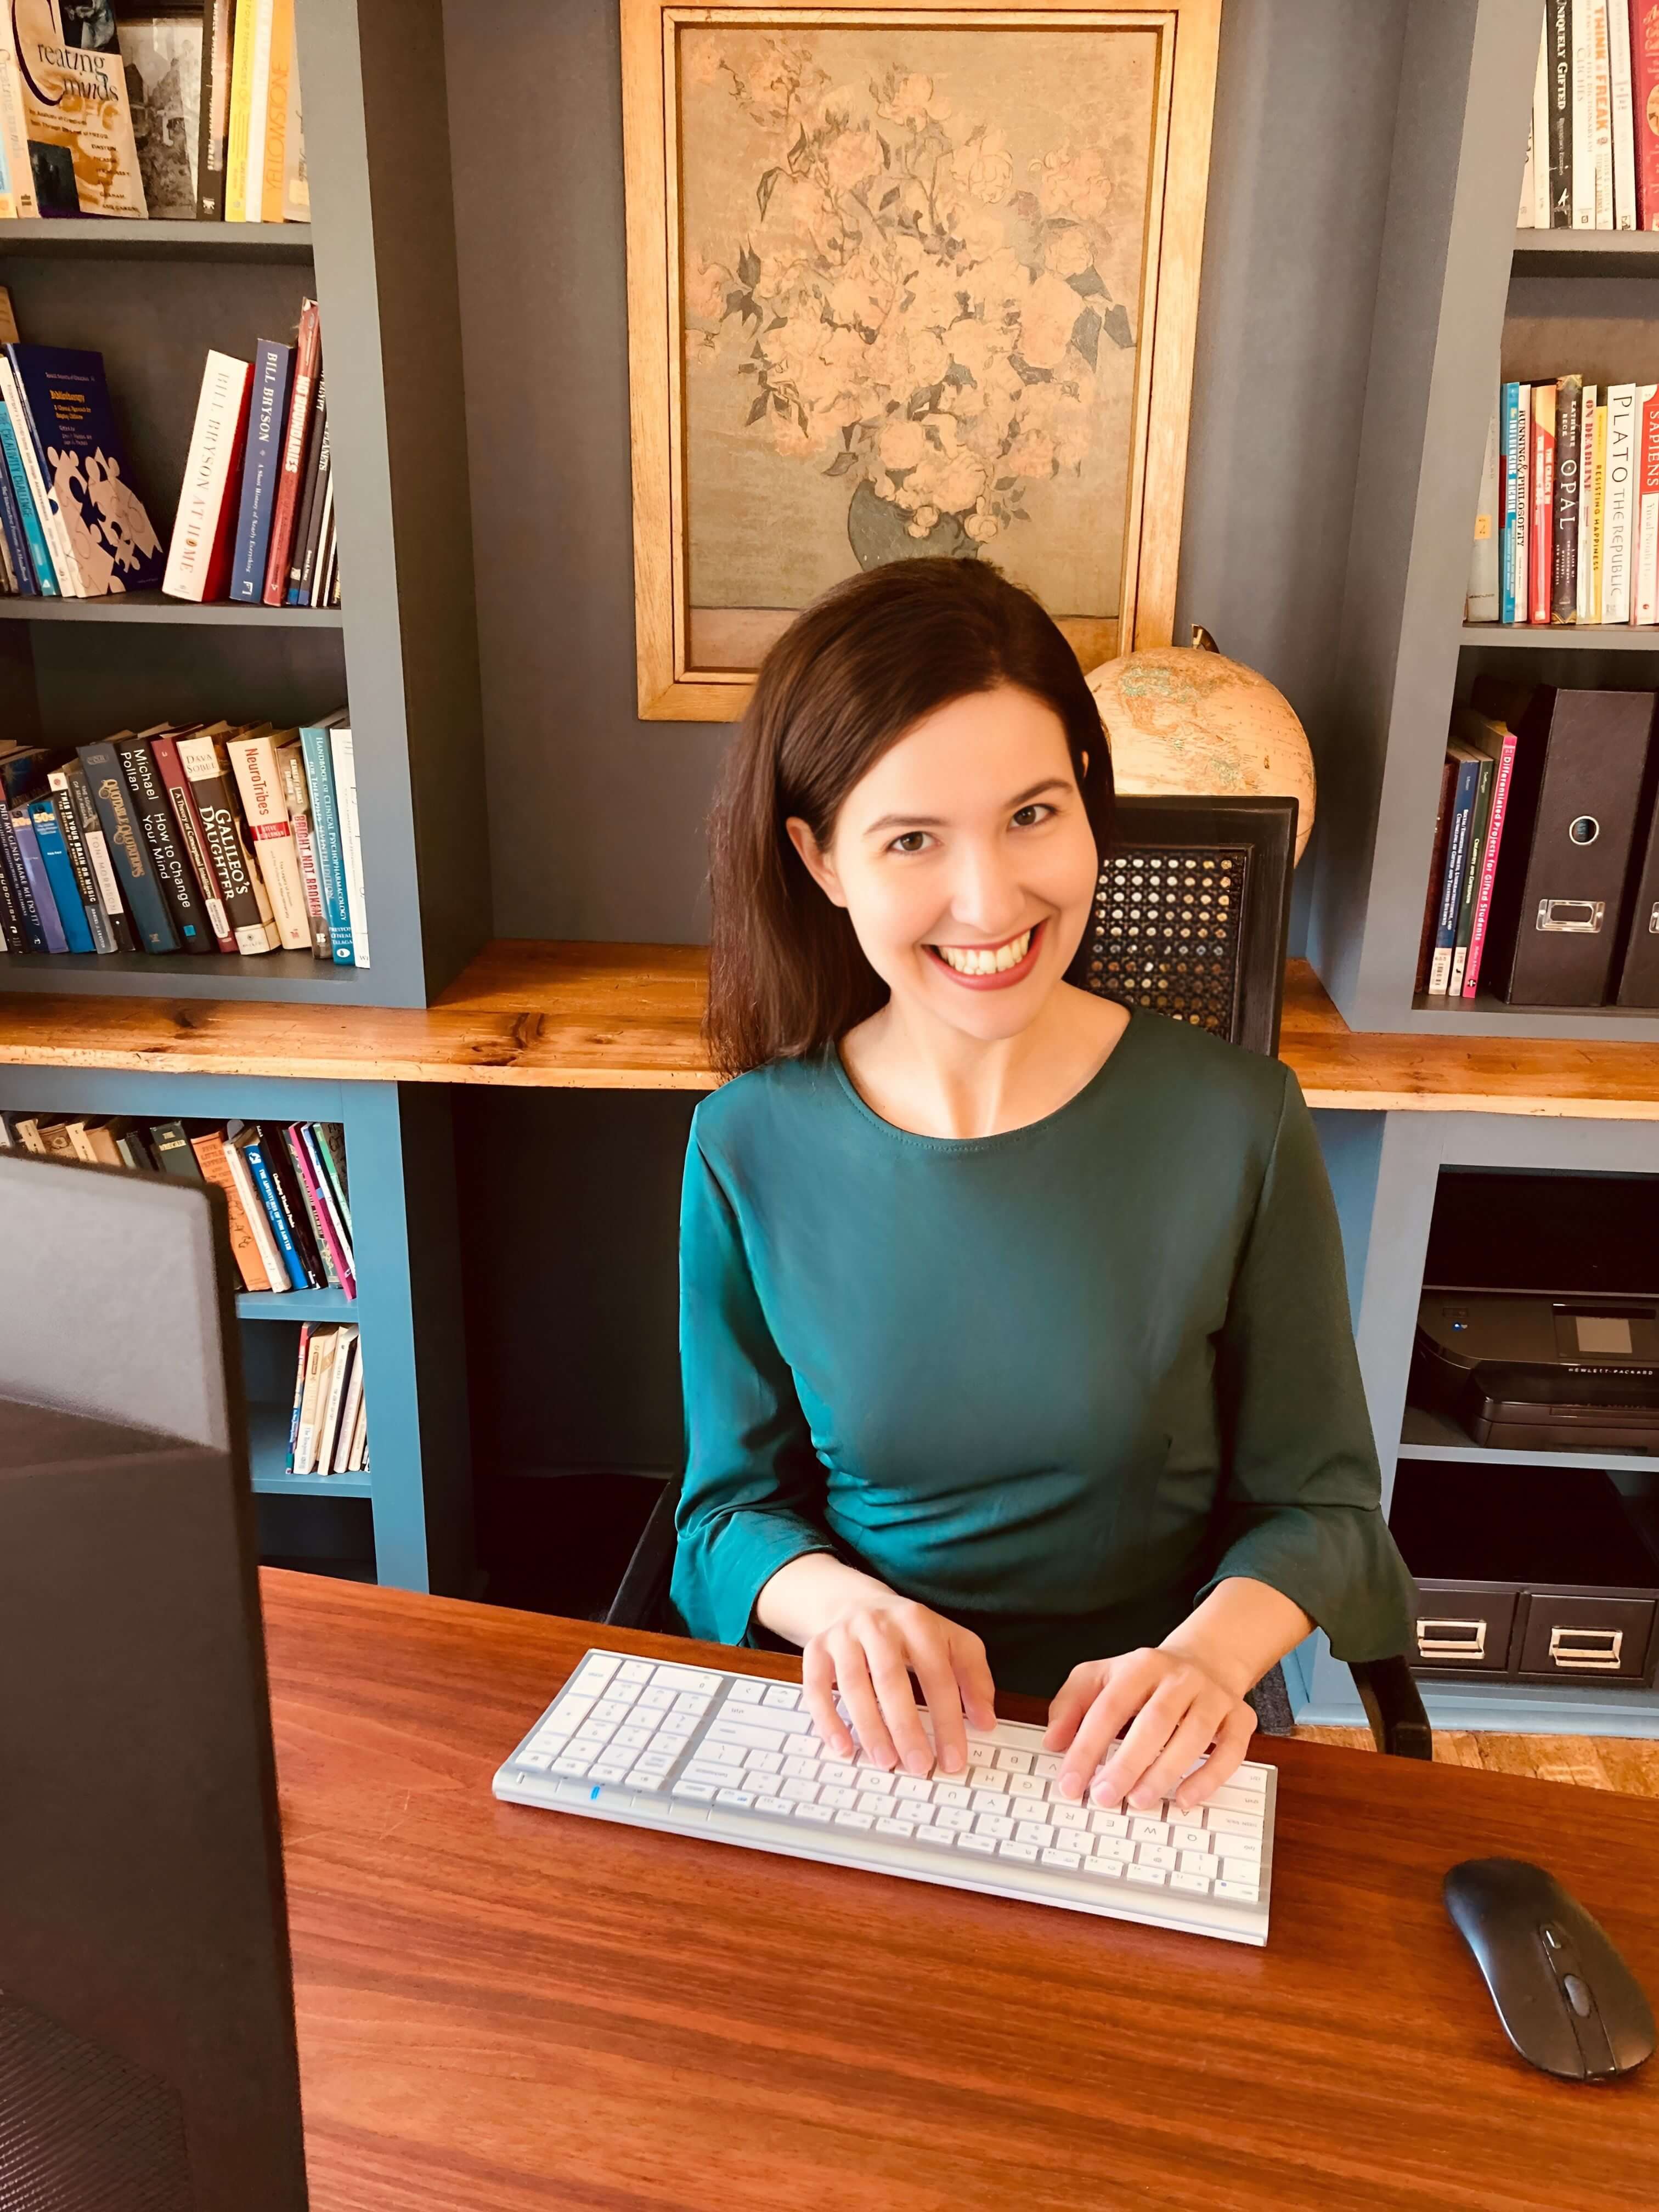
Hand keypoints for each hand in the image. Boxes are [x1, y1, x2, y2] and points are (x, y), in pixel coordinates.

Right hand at [799, 1588, 997, 1778]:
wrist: (855, 1601)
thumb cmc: (909, 1632)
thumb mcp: (951, 1640)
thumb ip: (974, 1676)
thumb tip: (986, 1721)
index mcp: (917, 1621)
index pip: (937, 1674)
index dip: (947, 1720)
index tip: (953, 1759)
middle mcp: (877, 1624)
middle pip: (891, 1679)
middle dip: (905, 1727)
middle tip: (918, 1766)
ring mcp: (843, 1635)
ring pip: (852, 1684)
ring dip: (869, 1727)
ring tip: (885, 1762)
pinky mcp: (816, 1648)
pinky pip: (816, 1686)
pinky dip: (827, 1719)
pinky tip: (842, 1747)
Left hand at [1042, 1646, 1255, 1813]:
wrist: (1206, 1659)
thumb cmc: (1145, 1679)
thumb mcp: (1101, 1677)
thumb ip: (1071, 1705)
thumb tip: (1053, 1741)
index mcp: (1140, 1666)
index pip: (1109, 1707)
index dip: (1087, 1747)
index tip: (1070, 1783)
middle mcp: (1179, 1678)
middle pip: (1154, 1721)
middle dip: (1127, 1763)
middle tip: (1104, 1796)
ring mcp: (1213, 1697)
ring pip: (1194, 1736)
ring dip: (1165, 1773)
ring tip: (1139, 1800)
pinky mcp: (1240, 1718)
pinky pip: (1230, 1751)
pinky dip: (1209, 1778)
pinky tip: (1185, 1799)